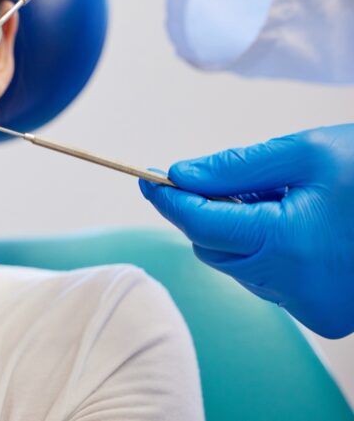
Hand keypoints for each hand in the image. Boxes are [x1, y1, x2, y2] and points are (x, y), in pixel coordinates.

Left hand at [140, 124, 353, 337]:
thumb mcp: (302, 154)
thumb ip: (233, 168)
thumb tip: (178, 176)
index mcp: (286, 244)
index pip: (200, 223)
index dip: (169, 199)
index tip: (147, 178)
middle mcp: (294, 286)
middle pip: (214, 249)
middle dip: (208, 213)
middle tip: (221, 179)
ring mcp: (311, 307)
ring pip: (238, 267)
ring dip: (239, 232)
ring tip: (277, 199)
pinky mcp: (324, 316)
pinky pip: (269, 282)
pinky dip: (266, 253)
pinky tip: (296, 225)